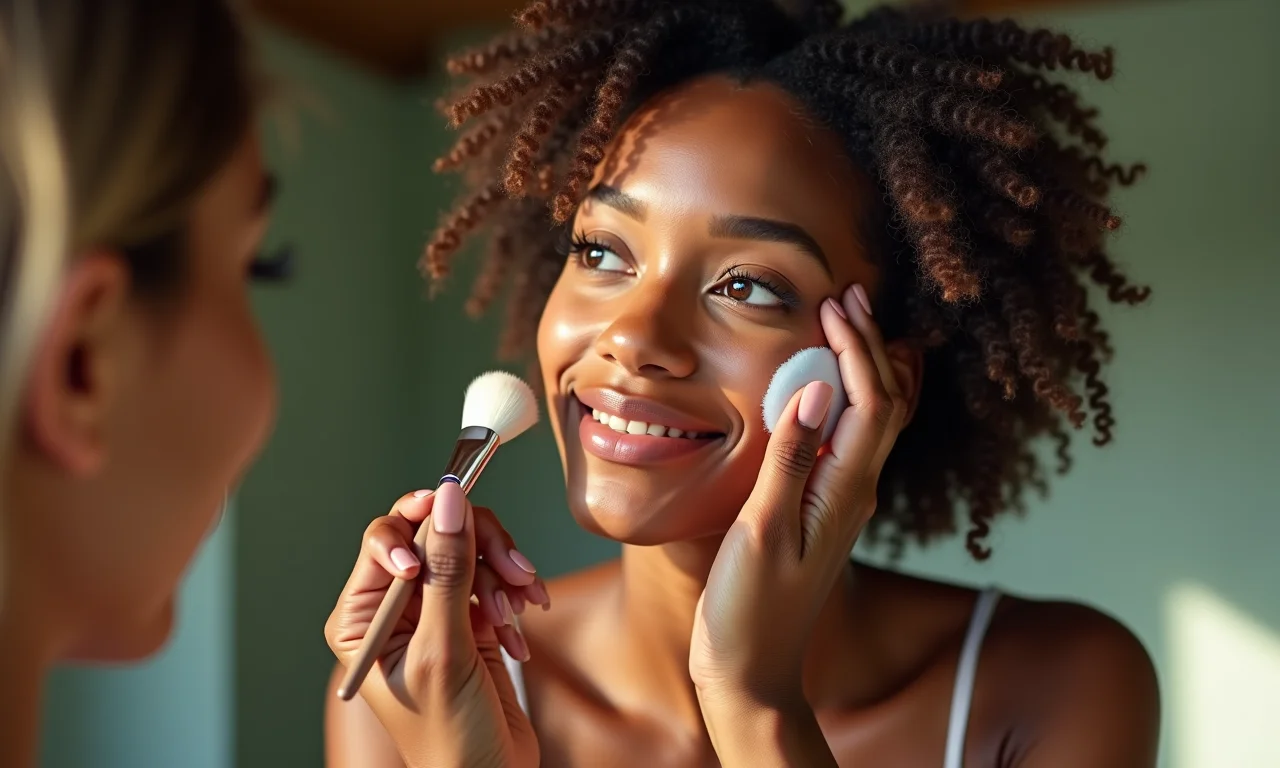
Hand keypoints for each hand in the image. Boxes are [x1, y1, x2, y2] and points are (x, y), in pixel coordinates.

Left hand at [325, 483, 546, 767]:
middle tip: (514, 569)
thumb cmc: (447, 735)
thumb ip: (447, 571)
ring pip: (470, 552)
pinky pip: (493, 579)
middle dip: (478, 549)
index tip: (454, 520)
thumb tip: (449, 500)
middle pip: (435, 535)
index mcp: (362, 617)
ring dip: (503, 575)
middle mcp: (393, 609)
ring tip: (521, 609)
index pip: (385, 537)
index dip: (421, 522)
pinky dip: (512, 597)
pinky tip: (519, 631)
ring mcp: (434, 611)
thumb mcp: (443, 649)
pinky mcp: (470, 619)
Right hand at [690, 284, 908, 712]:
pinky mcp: (820, 508)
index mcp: (846, 492)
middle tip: (848, 294)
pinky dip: (842, 399)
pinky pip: (846, 439)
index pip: (872, 403)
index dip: (858, 348)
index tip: (835, 304)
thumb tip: (815, 388)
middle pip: (884, 403)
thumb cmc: (751, 609)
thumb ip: (790, 460)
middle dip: (870, 344)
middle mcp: (855, 491)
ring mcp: (841, 500)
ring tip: (843, 324)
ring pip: (871, 420)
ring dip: (862, 367)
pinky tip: (820, 385)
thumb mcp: (763, 533)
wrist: (752, 668)